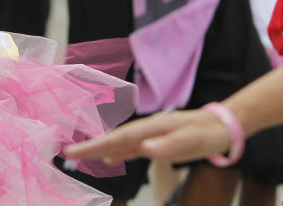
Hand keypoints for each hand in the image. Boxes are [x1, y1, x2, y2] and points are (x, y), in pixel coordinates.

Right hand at [63, 109, 231, 164]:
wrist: (220, 126)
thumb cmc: (205, 133)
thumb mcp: (190, 140)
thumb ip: (168, 145)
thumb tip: (144, 148)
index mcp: (149, 128)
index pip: (117, 139)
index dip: (95, 145)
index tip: (74, 151)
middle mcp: (144, 130)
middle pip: (112, 139)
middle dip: (89, 146)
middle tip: (66, 153)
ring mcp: (147, 135)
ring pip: (118, 143)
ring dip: (98, 149)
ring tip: (78, 156)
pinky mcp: (153, 142)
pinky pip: (128, 148)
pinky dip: (116, 153)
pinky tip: (107, 159)